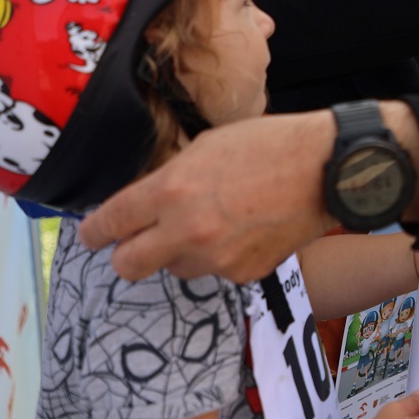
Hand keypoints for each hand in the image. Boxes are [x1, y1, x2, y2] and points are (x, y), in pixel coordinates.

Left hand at [77, 110, 337, 281]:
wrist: (327, 169)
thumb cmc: (270, 144)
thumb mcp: (208, 145)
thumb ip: (172, 178)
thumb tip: (148, 201)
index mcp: (171, 190)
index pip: (110, 222)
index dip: (93, 232)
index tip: (90, 235)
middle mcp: (186, 231)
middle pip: (127, 265)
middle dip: (125, 254)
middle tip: (136, 241)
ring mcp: (215, 259)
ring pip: (175, 268)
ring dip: (181, 252)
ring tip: (213, 223)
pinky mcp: (243, 274)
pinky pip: (215, 271)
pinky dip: (221, 256)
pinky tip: (244, 230)